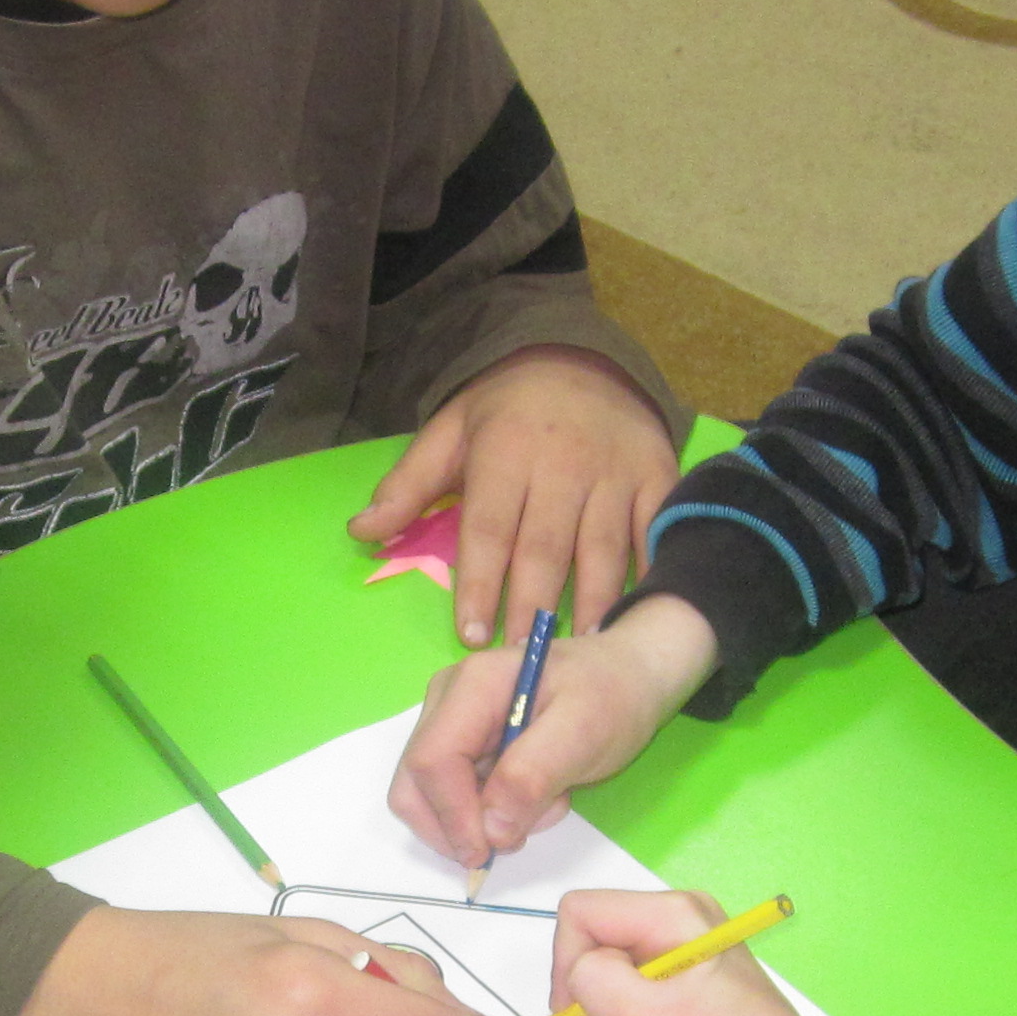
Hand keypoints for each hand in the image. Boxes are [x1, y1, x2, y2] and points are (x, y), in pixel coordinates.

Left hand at [350, 348, 678, 651]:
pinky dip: (650, 571)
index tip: (472, 635)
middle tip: (524, 658)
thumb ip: (407, 485)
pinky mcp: (655, 474)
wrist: (585, 358)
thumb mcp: (450, 431)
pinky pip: (653, 529)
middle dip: (531, 606)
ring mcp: (614, 470)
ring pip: (601, 547)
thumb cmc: (507, 409)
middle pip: (544, 547)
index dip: (479, 584)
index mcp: (505, 451)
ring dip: (591, 603)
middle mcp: (562, 463)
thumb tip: (361, 532)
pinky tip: (640, 612)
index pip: (488, 528)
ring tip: (580, 649)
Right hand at [388, 594, 715, 875]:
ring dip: (479, 822)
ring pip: (430, 798)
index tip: (487, 852)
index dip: (451, 815)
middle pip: (414, 784)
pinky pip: (456, 798)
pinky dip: (490, 814)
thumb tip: (489, 831)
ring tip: (541, 806)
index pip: (431, 761)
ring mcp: (451, 725)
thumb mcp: (584, 732)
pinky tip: (535, 798)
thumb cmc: (612, 696)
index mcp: (471, 686)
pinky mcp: (464, 748)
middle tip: (517, 836)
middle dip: (456, 825)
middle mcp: (447, 702)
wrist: (630, 677)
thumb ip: (532, 776)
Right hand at [547, 887, 834, 1015]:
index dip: (565, 964)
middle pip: (598, 934)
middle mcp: (684, 911)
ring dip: (610, 1005)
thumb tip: (581, 969)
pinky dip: (633, 1009)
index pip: (580, 912)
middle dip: (590, 989)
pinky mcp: (699, 964)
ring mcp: (694, 937)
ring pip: (616, 959)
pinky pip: (641, 975)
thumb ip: (588, 976)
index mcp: (672, 911)